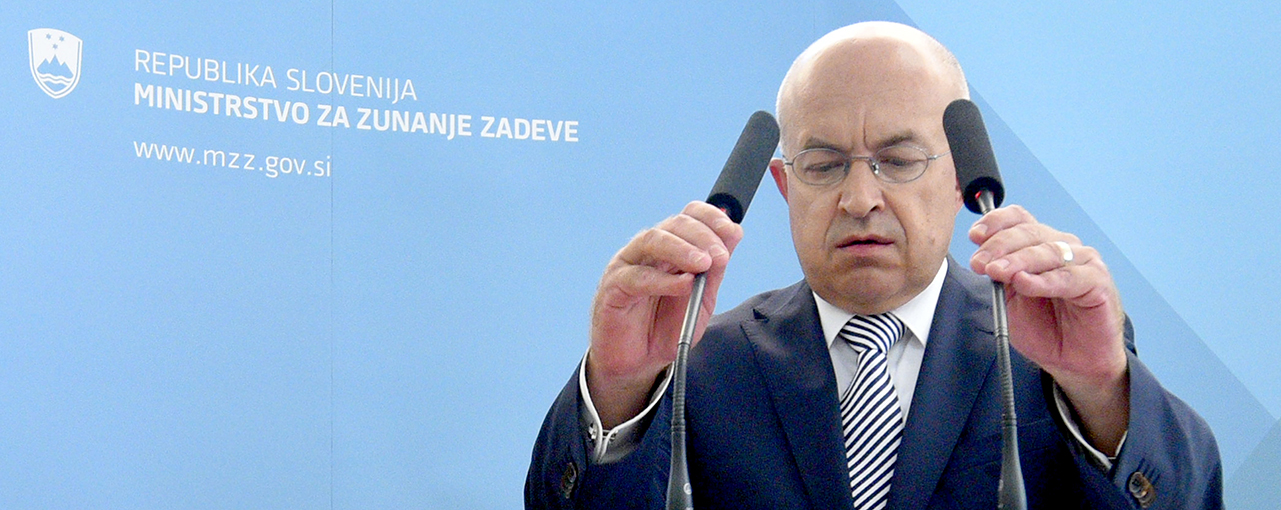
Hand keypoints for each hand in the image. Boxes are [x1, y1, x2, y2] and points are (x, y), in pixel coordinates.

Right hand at [587, 201, 743, 427]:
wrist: (641, 363)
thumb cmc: (667, 327)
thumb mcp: (702, 298)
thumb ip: (715, 269)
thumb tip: (733, 234)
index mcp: (671, 248)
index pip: (689, 215)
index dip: (711, 217)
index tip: (731, 231)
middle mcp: (648, 251)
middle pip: (674, 225)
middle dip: (702, 236)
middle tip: (719, 257)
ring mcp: (627, 266)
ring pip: (652, 241)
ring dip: (682, 249)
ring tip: (703, 264)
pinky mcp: (613, 288)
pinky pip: (636, 277)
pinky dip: (663, 279)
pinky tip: (683, 285)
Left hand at [968, 205, 1128, 453]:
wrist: (1073, 361)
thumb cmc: (1045, 328)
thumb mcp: (1011, 301)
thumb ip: (1001, 279)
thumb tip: (987, 259)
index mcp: (1038, 245)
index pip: (1019, 219)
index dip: (996, 222)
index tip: (974, 235)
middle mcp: (1061, 247)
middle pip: (1029, 232)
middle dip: (999, 246)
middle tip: (979, 263)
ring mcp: (1083, 262)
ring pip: (1048, 251)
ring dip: (1018, 261)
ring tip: (996, 272)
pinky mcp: (1098, 282)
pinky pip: (1069, 277)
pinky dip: (1044, 280)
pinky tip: (1025, 284)